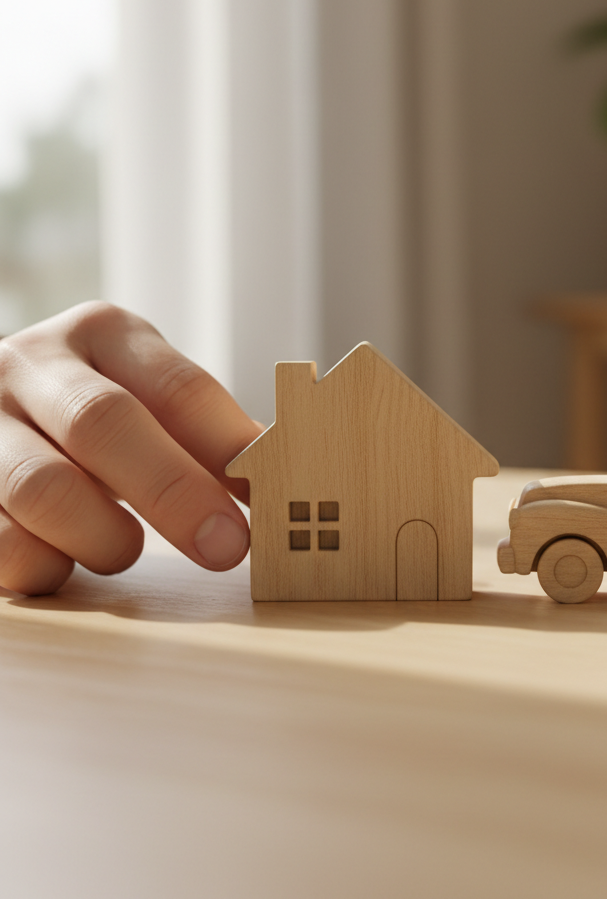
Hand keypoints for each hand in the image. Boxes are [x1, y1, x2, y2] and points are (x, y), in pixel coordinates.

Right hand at [0, 302, 261, 594]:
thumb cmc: (96, 411)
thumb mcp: (148, 398)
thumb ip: (208, 438)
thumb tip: (283, 485)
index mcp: (103, 334)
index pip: (180, 388)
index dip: (231, 449)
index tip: (275, 498)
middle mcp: (31, 364)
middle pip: (106, 424)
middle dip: (175, 493)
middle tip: (227, 547)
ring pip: (43, 487)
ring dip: (104, 536)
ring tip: (126, 552)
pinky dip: (44, 565)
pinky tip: (64, 564)